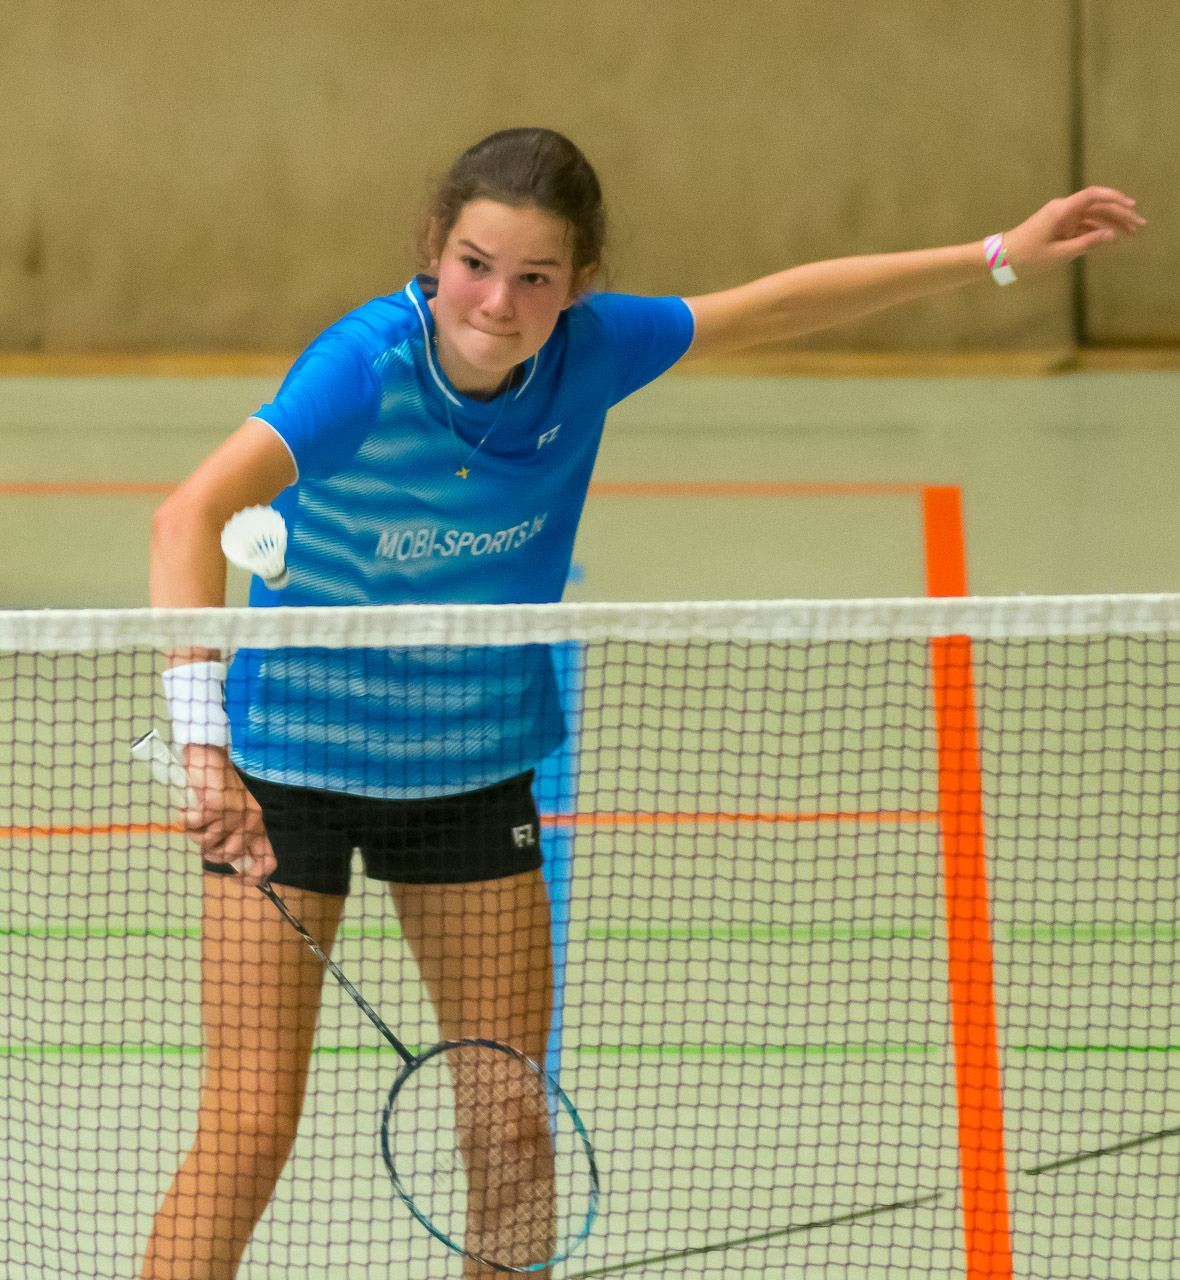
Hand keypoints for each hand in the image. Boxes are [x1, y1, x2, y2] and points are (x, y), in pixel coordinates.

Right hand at [180, 744, 276, 886]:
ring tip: (195, 815)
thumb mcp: (232, 812)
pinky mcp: (215, 807)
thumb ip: (234, 836)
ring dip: (194, 833)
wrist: (208, 754)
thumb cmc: (217, 785)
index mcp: (256, 823)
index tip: (237, 880)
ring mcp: (232, 814)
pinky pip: (192, 827)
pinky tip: (188, 807)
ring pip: (207, 844)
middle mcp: (248, 820)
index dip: (254, 877)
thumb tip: (235, 865)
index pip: (266, 860)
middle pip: (228, 857)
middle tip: (202, 833)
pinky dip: (185, 819)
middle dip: (210, 852)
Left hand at [1003, 187, 1145, 275]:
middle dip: (1119, 215)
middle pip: (1097, 207)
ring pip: (1091, 217)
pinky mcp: (1058, 228)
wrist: (1000, 258)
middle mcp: (1063, 210)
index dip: (1114, 197)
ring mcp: (1061, 218)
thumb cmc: (1026, 256)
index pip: (1093, 196)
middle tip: (1138, 226)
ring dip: (1110, 224)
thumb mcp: (1058, 254)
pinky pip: (1082, 226)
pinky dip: (1096, 232)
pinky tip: (1110, 240)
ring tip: (1129, 235)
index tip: (1132, 206)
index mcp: (1062, 210)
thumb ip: (1086, 243)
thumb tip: (1110, 235)